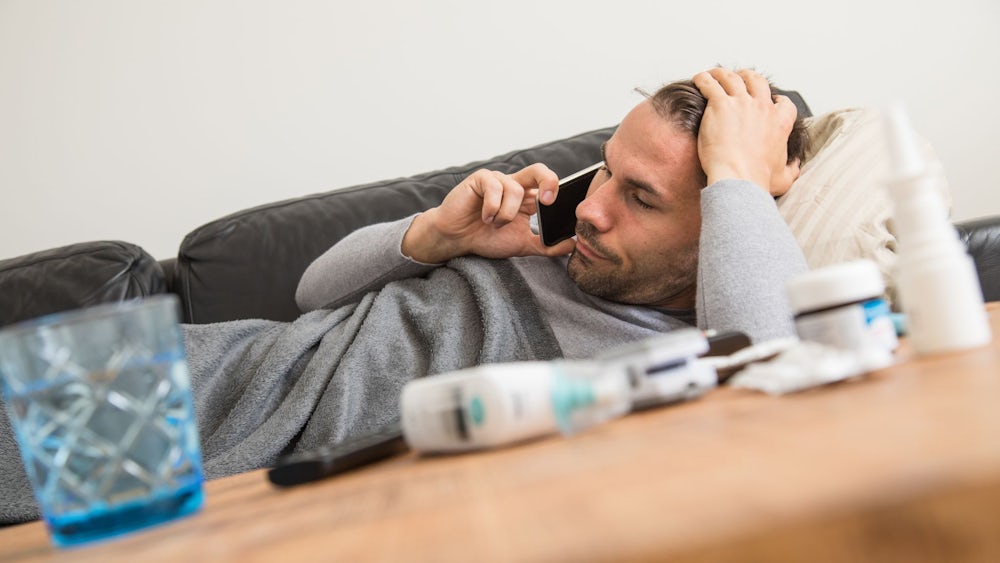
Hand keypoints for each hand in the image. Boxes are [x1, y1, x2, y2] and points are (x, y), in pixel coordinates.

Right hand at [402, 164, 576, 262]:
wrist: (456, 240)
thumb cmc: (485, 238)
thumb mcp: (521, 245)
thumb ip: (545, 246)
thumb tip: (572, 246)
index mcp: (525, 198)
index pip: (547, 185)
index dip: (557, 191)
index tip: (558, 208)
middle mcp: (513, 185)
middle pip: (538, 170)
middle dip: (548, 181)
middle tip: (548, 201)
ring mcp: (496, 180)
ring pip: (515, 189)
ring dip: (507, 214)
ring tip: (494, 224)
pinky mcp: (480, 179)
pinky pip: (494, 187)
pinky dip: (493, 207)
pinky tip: (485, 217)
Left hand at [692, 68, 800, 195]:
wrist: (738, 177)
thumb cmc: (757, 179)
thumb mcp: (784, 177)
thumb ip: (792, 169)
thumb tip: (795, 166)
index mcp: (780, 122)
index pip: (783, 103)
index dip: (777, 100)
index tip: (771, 101)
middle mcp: (763, 107)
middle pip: (756, 81)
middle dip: (747, 77)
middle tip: (738, 78)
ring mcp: (741, 103)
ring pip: (732, 78)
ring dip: (722, 74)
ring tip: (714, 74)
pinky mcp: (720, 105)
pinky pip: (710, 84)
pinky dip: (704, 79)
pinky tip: (698, 79)